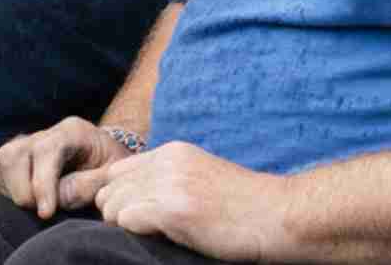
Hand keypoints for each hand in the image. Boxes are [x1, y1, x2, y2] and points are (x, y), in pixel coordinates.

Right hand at [0, 118, 133, 219]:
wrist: (108, 160)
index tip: (46, 212)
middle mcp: (43, 134)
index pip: (45, 150)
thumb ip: (86, 186)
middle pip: (13, 153)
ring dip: (9, 190)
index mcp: (72, 131)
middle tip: (41, 210)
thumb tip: (55, 198)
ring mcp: (24, 146)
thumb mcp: (112, 175)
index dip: (42, 183)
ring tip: (32, 205)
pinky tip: (18, 199)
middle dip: (22, 189)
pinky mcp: (12, 162)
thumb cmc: (112, 168)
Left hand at [68, 142, 285, 258]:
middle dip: (117, 212)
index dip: (116, 195)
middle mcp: (167, 162)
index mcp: (172, 152)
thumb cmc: (245, 207)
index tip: (127, 216)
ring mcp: (169, 184)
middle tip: (141, 230)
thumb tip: (132, 198)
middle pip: (110, 187)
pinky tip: (162, 237)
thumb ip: (168, 177)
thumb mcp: (201, 177)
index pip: (117, 169)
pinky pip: (127, 221)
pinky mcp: (173, 210)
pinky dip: (136, 233)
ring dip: (125, 225)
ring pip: (113, 205)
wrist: (280, 217)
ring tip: (153, 234)